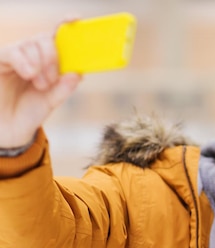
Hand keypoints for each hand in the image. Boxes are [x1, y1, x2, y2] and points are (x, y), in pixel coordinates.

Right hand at [0, 32, 80, 147]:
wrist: (8, 131)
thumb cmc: (29, 113)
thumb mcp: (50, 101)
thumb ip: (64, 88)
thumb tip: (78, 73)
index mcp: (48, 62)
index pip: (57, 38)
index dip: (66, 26)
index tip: (76, 19)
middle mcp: (32, 56)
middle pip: (45, 38)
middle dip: (53, 55)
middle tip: (53, 79)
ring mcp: (15, 58)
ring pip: (30, 44)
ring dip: (41, 63)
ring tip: (41, 85)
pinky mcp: (0, 61)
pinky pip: (12, 52)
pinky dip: (24, 61)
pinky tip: (29, 74)